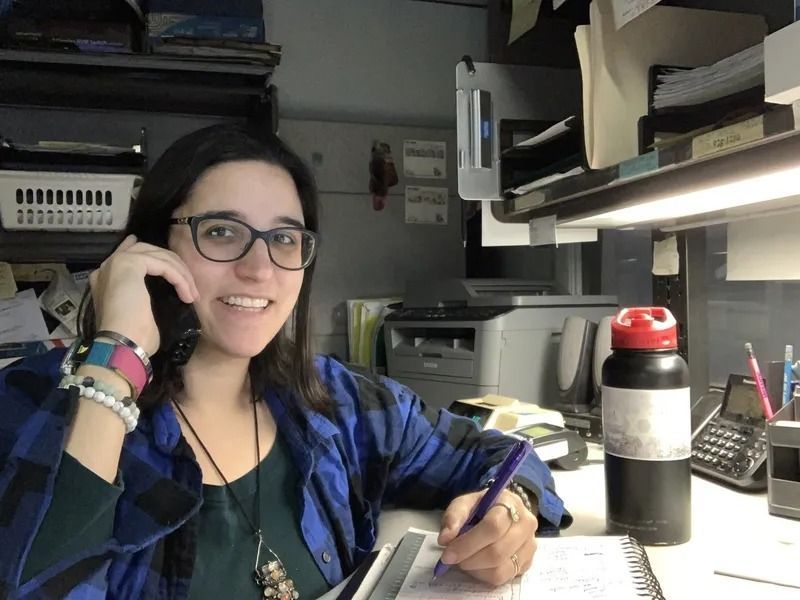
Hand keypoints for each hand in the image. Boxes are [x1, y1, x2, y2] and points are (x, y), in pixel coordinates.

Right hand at [89, 235, 198, 355]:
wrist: (120, 343)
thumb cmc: (132, 337)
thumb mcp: (141, 314)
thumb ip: (145, 298)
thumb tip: (164, 296)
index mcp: (106, 278)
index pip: (128, 254)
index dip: (149, 252)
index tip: (166, 257)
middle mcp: (108, 266)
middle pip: (148, 251)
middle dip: (173, 265)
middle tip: (189, 284)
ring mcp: (116, 262)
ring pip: (158, 256)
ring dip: (180, 274)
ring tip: (192, 294)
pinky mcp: (128, 263)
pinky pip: (162, 265)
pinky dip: (179, 278)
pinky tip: (187, 294)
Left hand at [437, 489, 537, 586]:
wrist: (504, 512)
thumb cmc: (482, 508)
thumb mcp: (465, 503)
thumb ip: (454, 516)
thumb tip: (445, 539)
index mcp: (510, 503)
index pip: (493, 527)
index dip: (468, 543)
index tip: (448, 553)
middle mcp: (526, 525)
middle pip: (497, 552)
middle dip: (469, 559)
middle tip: (452, 559)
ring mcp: (529, 545)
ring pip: (501, 569)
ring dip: (476, 569)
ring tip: (465, 559)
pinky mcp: (528, 563)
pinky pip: (504, 578)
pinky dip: (485, 575)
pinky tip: (477, 564)